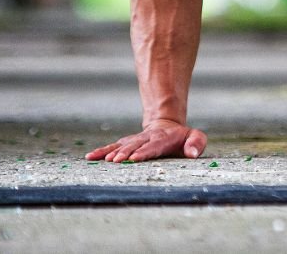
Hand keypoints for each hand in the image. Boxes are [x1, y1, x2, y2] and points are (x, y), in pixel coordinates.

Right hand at [84, 119, 207, 162]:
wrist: (167, 126)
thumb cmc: (182, 138)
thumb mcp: (195, 137)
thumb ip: (196, 143)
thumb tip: (191, 153)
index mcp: (164, 138)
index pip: (154, 146)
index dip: (144, 151)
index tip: (135, 158)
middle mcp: (147, 138)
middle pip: (135, 145)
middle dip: (125, 153)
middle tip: (116, 161)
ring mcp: (135, 140)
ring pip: (122, 145)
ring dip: (112, 152)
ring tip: (104, 160)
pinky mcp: (126, 143)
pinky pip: (112, 146)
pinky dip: (102, 151)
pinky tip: (90, 157)